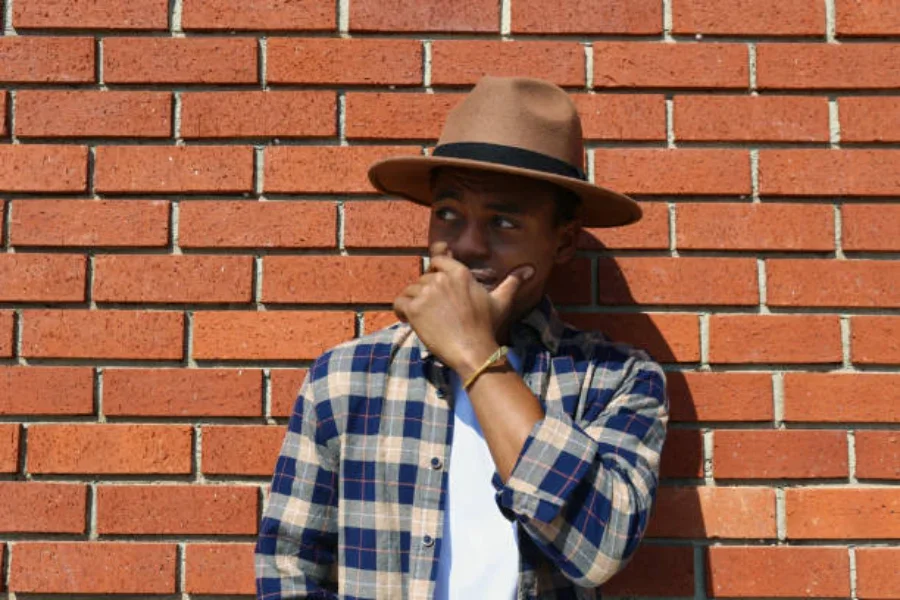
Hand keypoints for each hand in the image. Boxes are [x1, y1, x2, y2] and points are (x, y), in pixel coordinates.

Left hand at [393, 243, 533, 375]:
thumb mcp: (501, 301)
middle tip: (437, 311)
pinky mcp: (414, 309)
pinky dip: (401, 311)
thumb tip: (530, 269)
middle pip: (423, 278)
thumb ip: (512, 281)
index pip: (437, 260)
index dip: (435, 271)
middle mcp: (441, 278)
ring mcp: (426, 293)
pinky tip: (409, 320)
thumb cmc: (487, 326)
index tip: (436, 285)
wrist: (473, 350)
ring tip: (425, 318)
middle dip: (426, 292)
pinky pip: (399, 303)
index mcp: (459, 272)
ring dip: (414, 303)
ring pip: (410, 290)